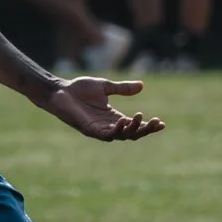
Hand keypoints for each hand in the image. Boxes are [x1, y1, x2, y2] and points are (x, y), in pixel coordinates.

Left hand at [46, 76, 164, 142]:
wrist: (59, 91)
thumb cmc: (78, 89)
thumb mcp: (105, 86)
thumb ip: (122, 88)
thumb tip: (142, 85)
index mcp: (112, 116)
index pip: (134, 124)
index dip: (148, 126)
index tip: (162, 123)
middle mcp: (107, 125)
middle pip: (131, 133)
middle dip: (145, 129)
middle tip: (156, 122)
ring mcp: (98, 129)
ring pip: (121, 135)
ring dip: (132, 129)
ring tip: (141, 117)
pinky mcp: (89, 129)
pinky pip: (105, 134)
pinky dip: (115, 130)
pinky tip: (122, 121)